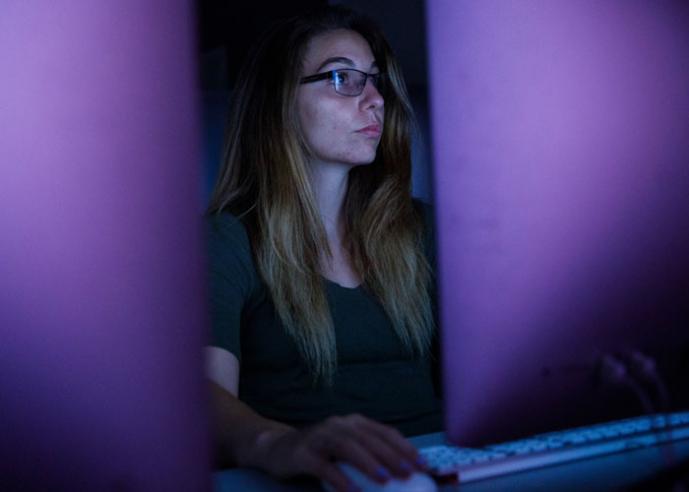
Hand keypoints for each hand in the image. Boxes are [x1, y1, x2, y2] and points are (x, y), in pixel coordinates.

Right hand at [255, 414, 423, 491]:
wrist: (277, 449)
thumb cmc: (319, 451)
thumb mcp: (345, 447)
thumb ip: (369, 453)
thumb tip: (403, 469)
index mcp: (352, 422)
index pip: (383, 431)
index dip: (404, 446)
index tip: (422, 464)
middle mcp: (337, 425)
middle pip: (367, 438)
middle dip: (390, 455)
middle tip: (408, 472)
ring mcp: (318, 437)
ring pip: (346, 446)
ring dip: (368, 462)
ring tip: (385, 478)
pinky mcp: (302, 454)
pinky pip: (323, 466)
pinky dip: (339, 478)